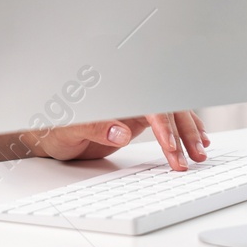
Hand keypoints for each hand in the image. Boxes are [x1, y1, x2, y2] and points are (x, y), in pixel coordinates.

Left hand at [0, 111, 209, 170]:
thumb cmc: (51, 126)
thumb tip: (120, 132)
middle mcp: (129, 92)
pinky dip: (184, 128)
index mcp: (115, 89)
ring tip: (200, 153)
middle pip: (167, 106)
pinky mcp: (137, 115)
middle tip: (193, 157)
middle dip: (184, 131)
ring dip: (189, 131)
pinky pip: (167, 118)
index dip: (164, 125)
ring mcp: (135, 103)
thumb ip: (94, 128)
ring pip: (172, 111)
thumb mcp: (67, 129)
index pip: (149, 103)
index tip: (172, 148)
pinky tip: (197, 140)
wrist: (45, 133)